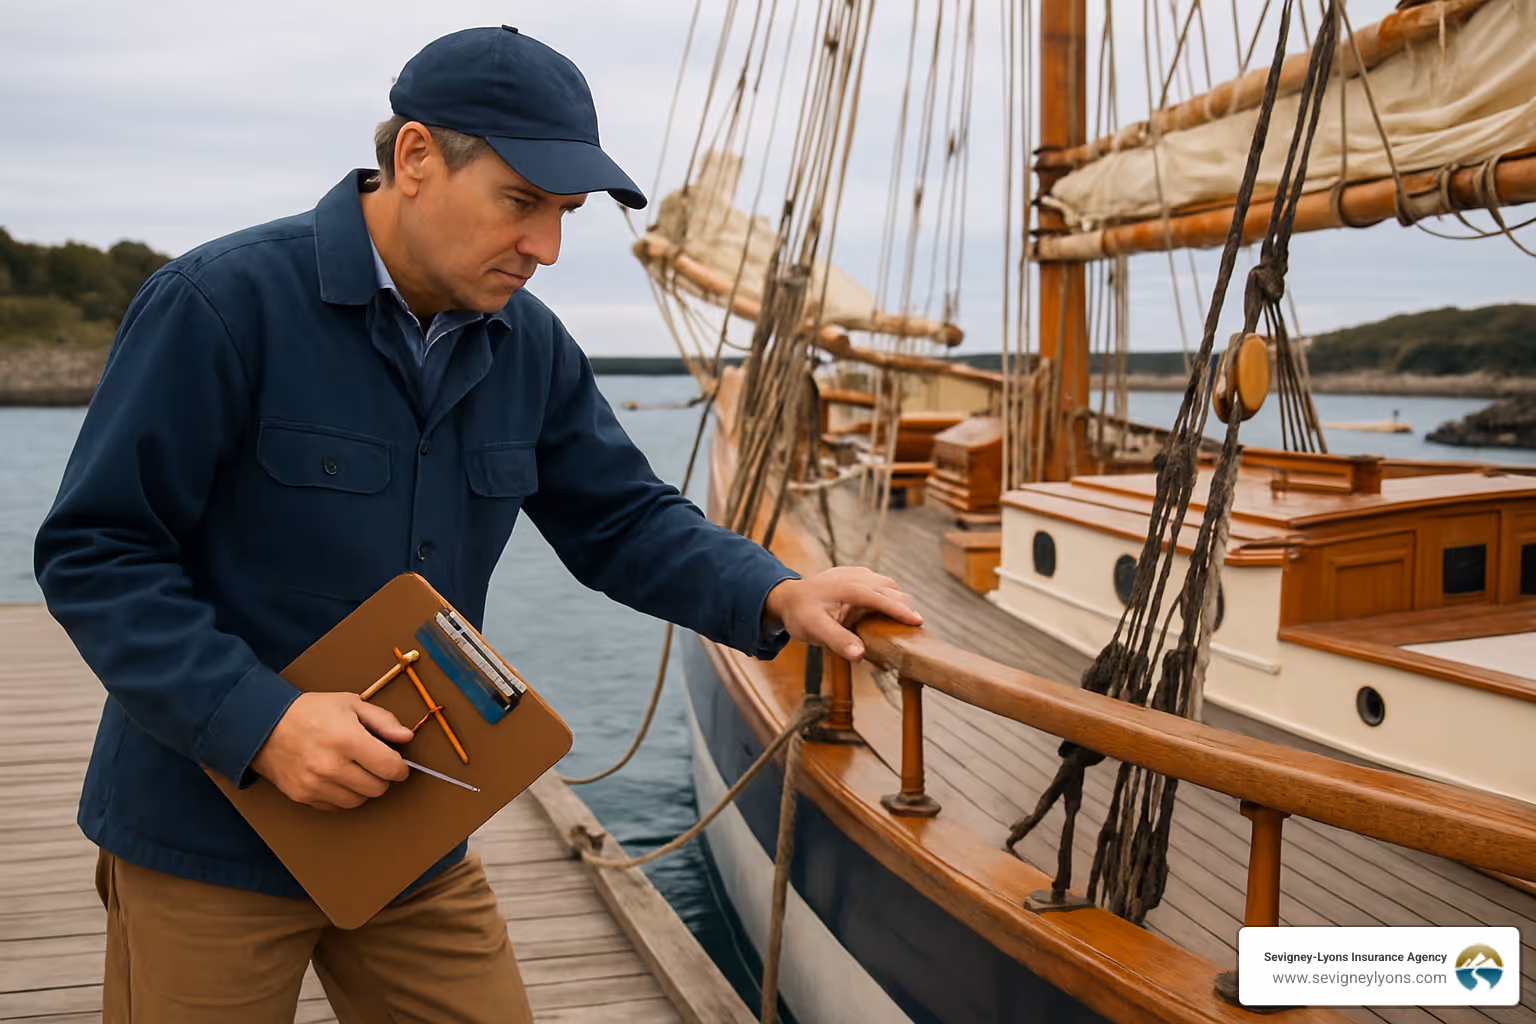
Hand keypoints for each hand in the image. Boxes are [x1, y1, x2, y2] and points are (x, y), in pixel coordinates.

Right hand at [250, 692, 412, 810]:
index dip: (400, 767)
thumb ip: (383, 720)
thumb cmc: (311, 712)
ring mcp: (315, 784)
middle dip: (382, 777)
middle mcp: (331, 765)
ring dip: (363, 788)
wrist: (265, 726)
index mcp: (347, 739)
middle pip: (377, 788)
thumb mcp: (351, 704)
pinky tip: (338, 777)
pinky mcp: (303, 796)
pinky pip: (337, 805)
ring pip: (359, 801)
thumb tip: (407, 737)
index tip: (398, 764)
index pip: (390, 768)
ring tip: (355, 769)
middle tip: (374, 763)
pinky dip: (343, 795)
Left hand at [763, 566, 922, 660]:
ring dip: (898, 601)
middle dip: (905, 607)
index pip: (881, 598)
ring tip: (903, 623)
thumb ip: (837, 641)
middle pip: (890, 589)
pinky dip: (889, 597)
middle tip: (914, 630)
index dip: (901, 610)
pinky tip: (887, 614)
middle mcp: (857, 577)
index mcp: (849, 588)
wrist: (787, 597)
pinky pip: (881, 585)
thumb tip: (859, 654)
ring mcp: (858, 575)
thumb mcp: (814, 630)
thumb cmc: (800, 613)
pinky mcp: (858, 577)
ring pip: (888, 585)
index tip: (918, 622)